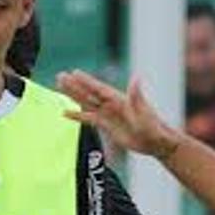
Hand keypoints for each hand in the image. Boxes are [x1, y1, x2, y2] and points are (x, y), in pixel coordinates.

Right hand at [58, 72, 181, 159]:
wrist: (155, 142)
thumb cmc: (153, 127)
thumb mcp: (144, 113)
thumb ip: (136, 97)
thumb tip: (136, 78)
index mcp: (120, 99)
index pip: (99, 89)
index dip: (86, 81)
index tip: (74, 73)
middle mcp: (112, 104)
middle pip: (89, 93)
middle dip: (74, 85)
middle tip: (60, 76)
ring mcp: (108, 114)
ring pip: (86, 102)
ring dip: (73, 95)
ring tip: (59, 87)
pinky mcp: (106, 125)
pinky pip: (88, 118)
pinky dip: (77, 115)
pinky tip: (66, 112)